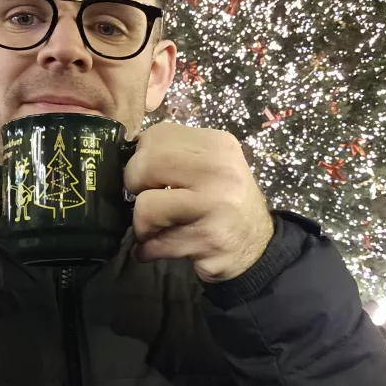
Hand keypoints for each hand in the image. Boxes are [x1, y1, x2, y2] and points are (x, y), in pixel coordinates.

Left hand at [123, 123, 273, 281]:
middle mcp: (219, 169)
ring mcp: (215, 204)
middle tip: (148, 202)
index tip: (150, 177)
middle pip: (144, 165)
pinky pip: (156, 244)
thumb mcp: (211, 167)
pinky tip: (156, 249)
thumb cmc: (225, 202)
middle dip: (134, 187)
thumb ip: (176, 156)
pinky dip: (147, 250)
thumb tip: (127, 158)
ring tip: (153, 230)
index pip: (156, 135)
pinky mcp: (208, 238)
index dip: (140, 157)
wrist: (258, 245)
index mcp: (216, 144)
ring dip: (141, 225)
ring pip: (146, 207)